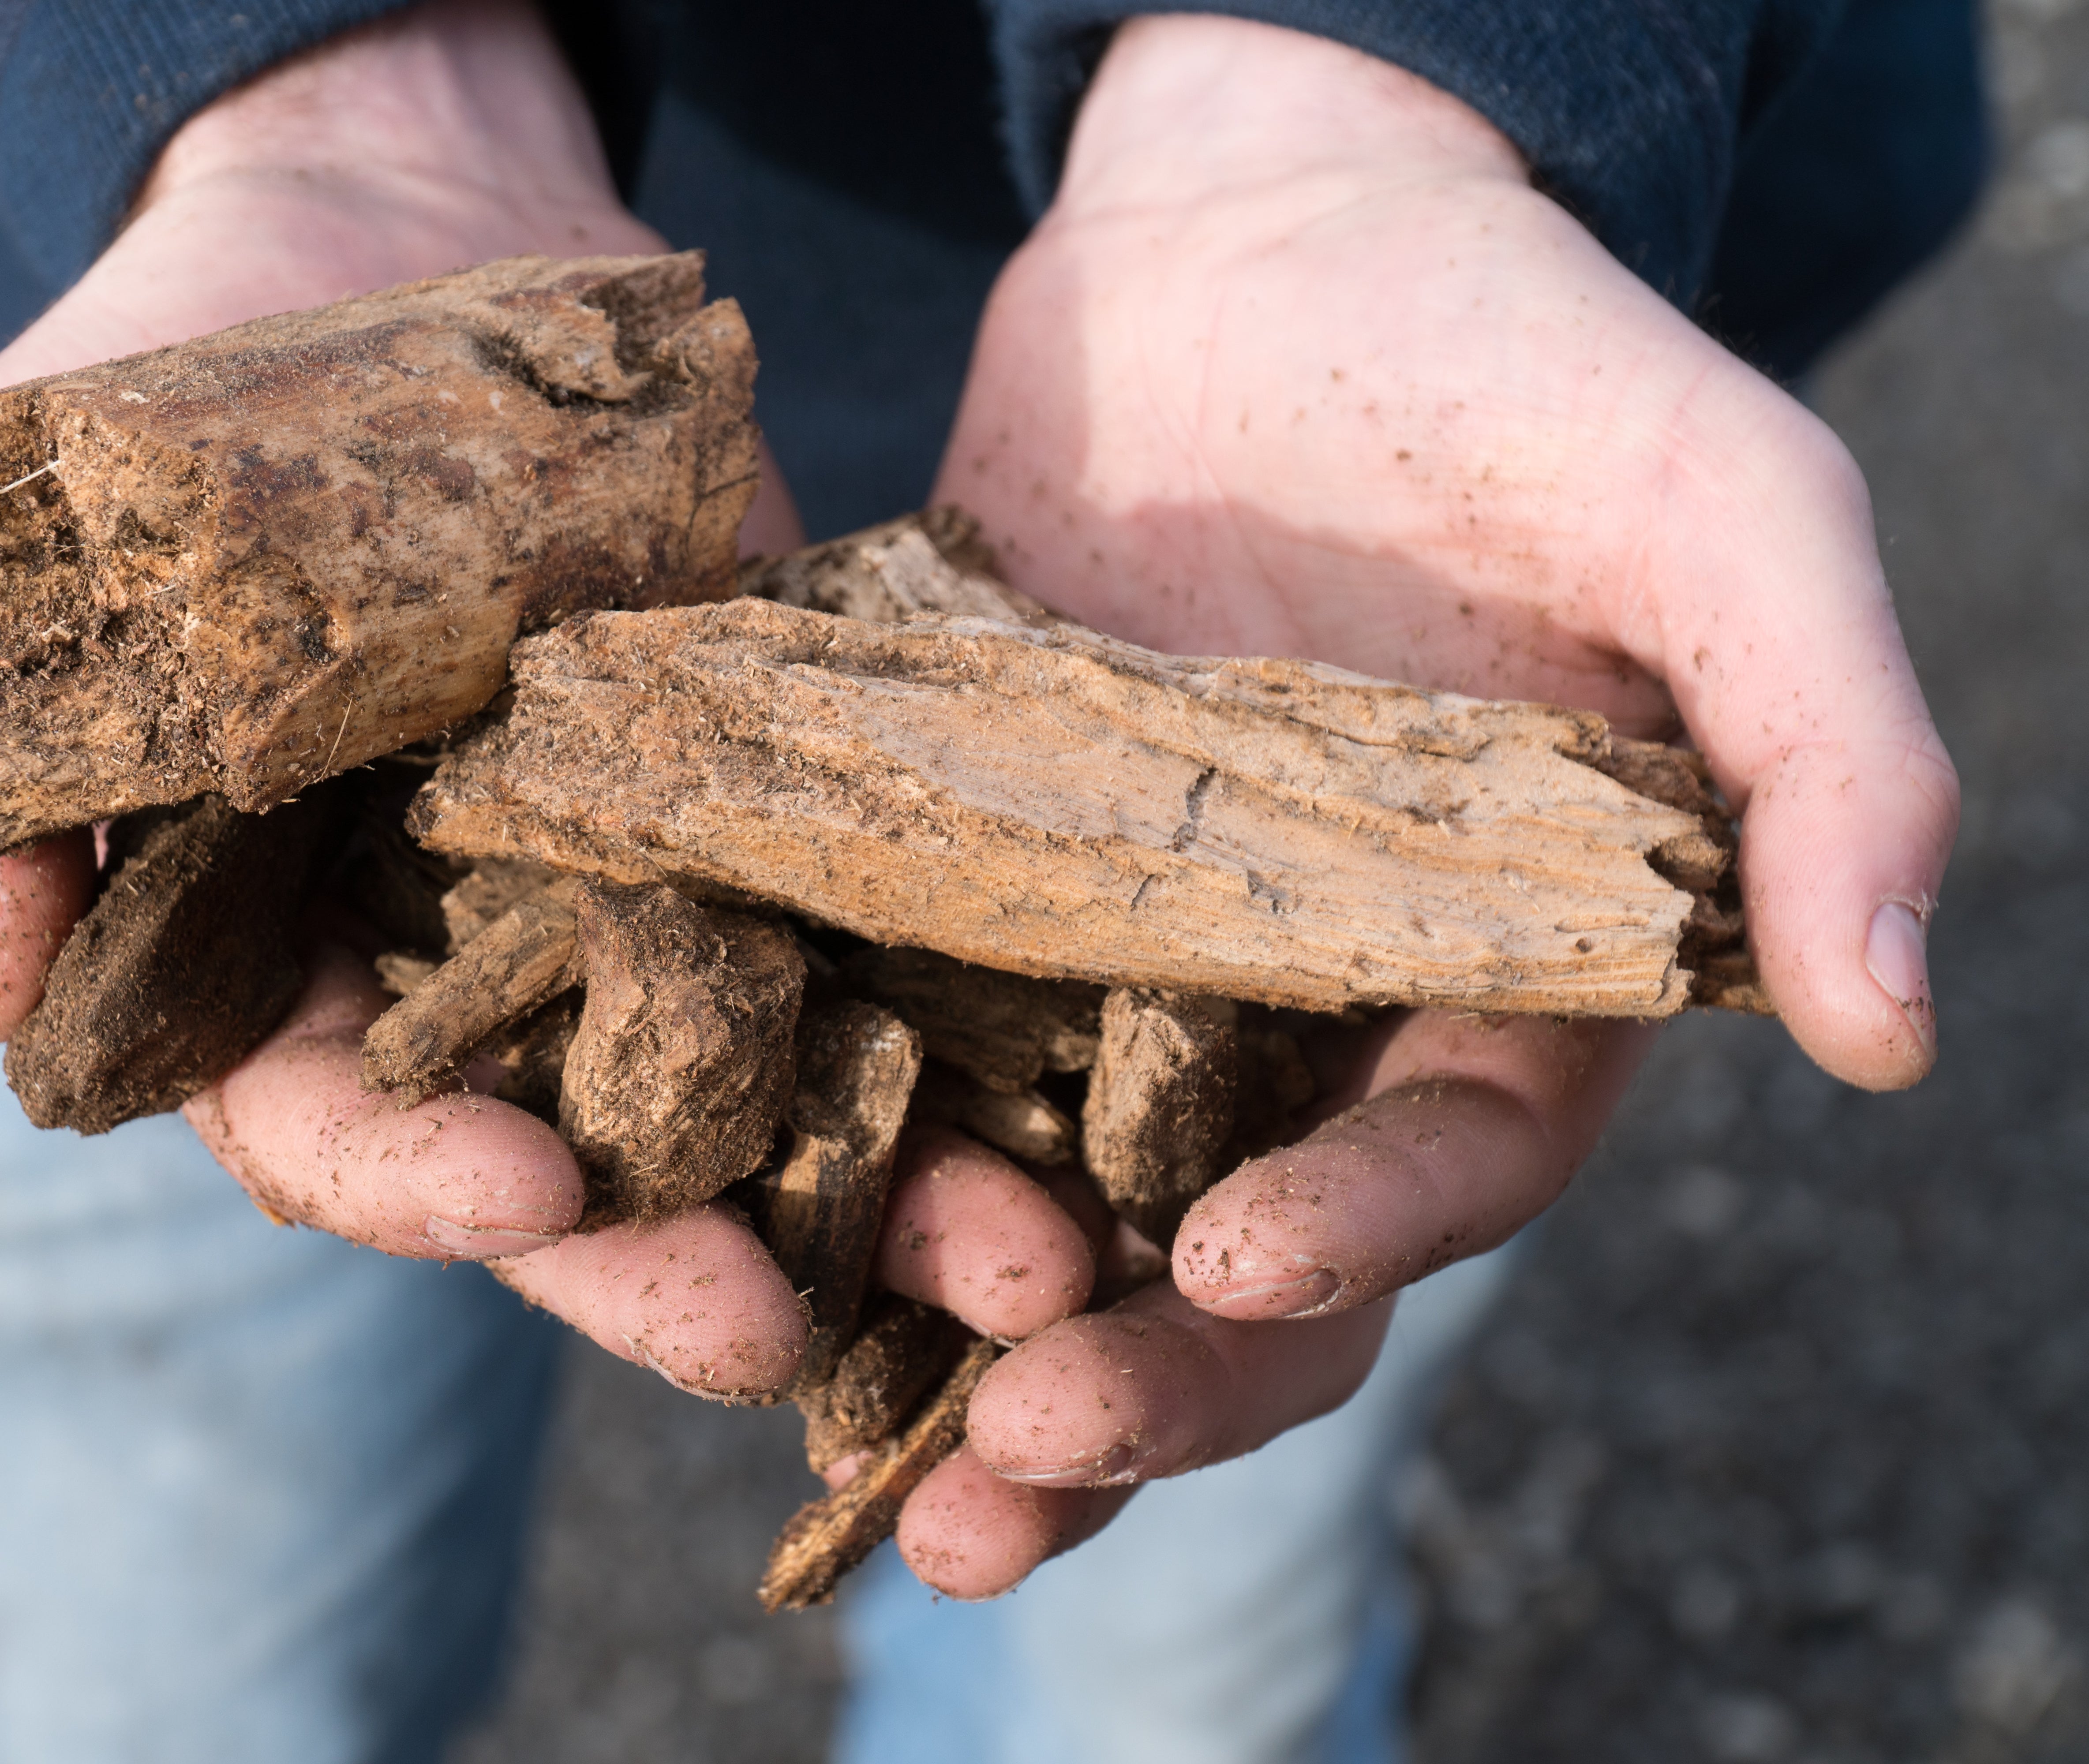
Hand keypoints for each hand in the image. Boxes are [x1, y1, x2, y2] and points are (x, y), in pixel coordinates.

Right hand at [0, 0, 1078, 1400]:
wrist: (393, 230)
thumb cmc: (182, 375)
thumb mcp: (50, 537)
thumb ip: (7, 765)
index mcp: (266, 952)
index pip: (322, 1125)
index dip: (411, 1180)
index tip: (525, 1198)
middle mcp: (449, 966)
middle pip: (551, 1167)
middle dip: (658, 1261)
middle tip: (780, 1337)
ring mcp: (620, 897)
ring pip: (740, 1095)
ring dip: (861, 1193)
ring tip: (1006, 1264)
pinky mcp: (758, 804)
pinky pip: (867, 938)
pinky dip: (959, 1024)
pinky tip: (1071, 1089)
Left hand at [886, 15, 1957, 1593]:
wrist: (1265, 244)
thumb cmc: (1526, 359)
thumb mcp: (1722, 510)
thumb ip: (1825, 747)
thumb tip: (1894, 1022)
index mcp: (1493, 977)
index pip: (1437, 1165)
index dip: (1352, 1236)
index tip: (1236, 1267)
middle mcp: (1300, 1013)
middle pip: (1232, 1257)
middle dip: (1147, 1376)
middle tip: (1025, 1462)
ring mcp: (1113, 963)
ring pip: (1053, 1211)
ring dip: (971, 1348)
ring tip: (896, 1480)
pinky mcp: (956, 881)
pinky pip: (895, 1056)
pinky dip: (835, 1164)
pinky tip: (746, 1251)